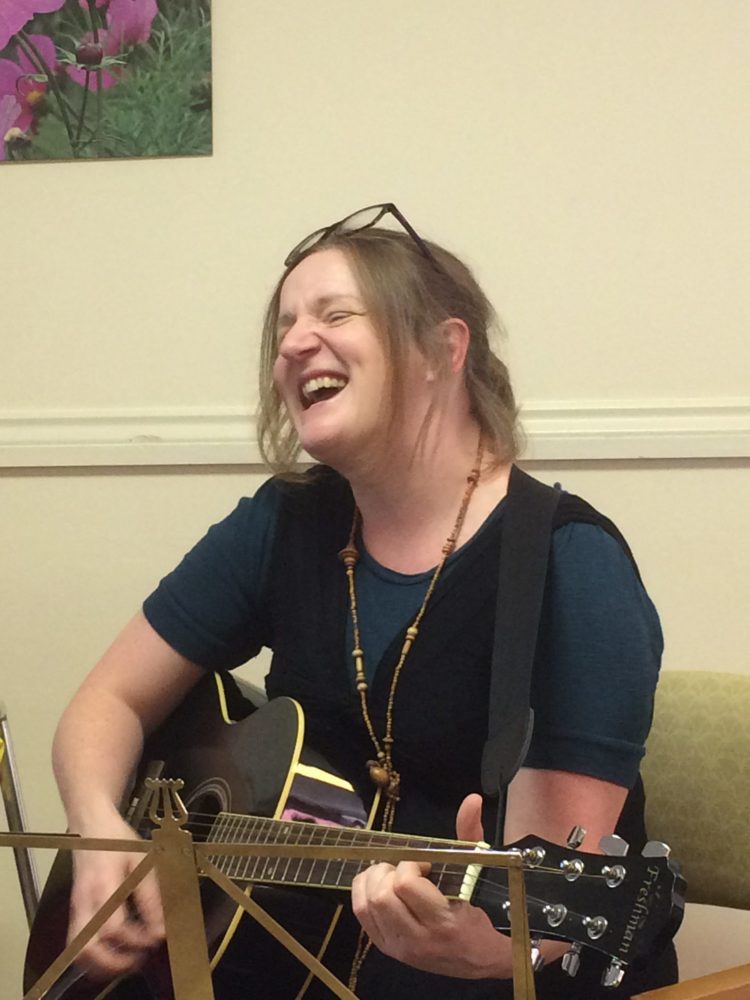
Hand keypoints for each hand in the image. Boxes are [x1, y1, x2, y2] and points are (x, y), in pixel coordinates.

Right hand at [68, 809, 163, 980]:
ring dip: (102, 964)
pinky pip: (76, 945)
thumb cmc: (117, 840)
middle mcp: (85, 902)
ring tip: (128, 959)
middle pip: (88, 949)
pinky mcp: (75, 912)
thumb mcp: (142, 861)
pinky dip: (94, 957)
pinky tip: (114, 952)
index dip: (137, 939)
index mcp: (103, 886)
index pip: (113, 928)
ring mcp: (76, 909)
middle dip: (114, 962)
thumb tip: (161, 928)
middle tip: (140, 956)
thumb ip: (152, 896)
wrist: (91, 825)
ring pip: (78, 952)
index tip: (157, 935)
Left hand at [350, 794, 512, 978]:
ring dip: (375, 881)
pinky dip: (364, 892)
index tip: (424, 864)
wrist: (477, 960)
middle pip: (382, 895)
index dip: (411, 864)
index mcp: (441, 921)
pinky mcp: (385, 948)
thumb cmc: (474, 916)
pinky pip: (361, 914)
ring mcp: (397, 946)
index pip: (406, 884)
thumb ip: (469, 834)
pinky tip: (380, 886)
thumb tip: (472, 799)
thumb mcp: (473, 874)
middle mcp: (416, 939)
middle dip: (389, 872)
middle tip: (405, 868)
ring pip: (367, 904)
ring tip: (392, 876)